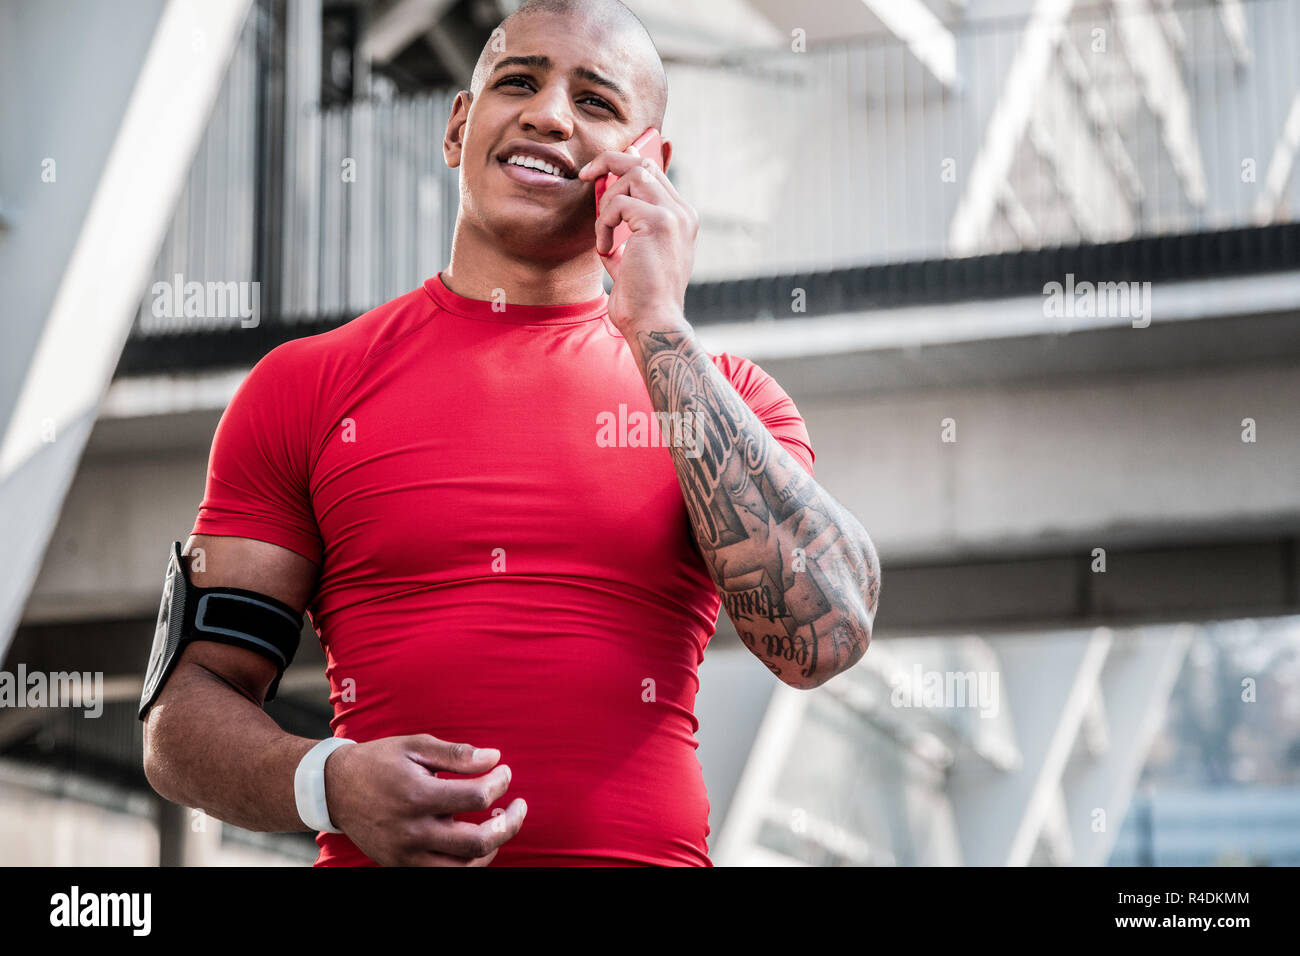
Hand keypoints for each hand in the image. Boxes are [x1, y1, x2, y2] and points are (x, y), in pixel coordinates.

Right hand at [324, 734, 526, 865]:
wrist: (335, 788)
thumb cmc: (379, 761)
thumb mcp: (415, 745)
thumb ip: (456, 754)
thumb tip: (494, 757)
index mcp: (417, 795)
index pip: (476, 798)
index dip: (500, 783)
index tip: (504, 770)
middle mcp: (412, 831)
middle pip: (478, 842)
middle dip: (509, 824)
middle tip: (519, 806)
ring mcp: (406, 853)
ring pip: (463, 868)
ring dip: (491, 849)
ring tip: (499, 824)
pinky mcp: (401, 865)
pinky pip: (442, 873)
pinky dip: (466, 861)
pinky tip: (475, 840)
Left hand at [577, 148, 697, 335]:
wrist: (653, 322)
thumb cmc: (640, 295)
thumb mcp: (631, 253)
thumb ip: (624, 228)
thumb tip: (603, 203)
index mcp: (680, 218)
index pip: (654, 172)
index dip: (625, 163)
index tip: (599, 169)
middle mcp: (682, 212)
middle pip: (644, 163)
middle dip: (609, 162)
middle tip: (584, 175)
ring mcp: (674, 215)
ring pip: (633, 174)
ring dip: (607, 201)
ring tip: (603, 233)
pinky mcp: (659, 222)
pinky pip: (619, 204)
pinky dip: (604, 224)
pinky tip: (606, 250)